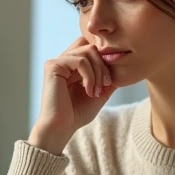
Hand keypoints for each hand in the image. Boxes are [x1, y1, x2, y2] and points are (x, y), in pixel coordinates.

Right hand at [31, 36, 117, 152]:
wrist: (61, 127)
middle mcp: (64, 61)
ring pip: (88, 51)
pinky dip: (90, 76)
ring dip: (98, 72)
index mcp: (72, 66)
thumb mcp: (99, 93)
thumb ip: (107, 78)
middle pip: (92, 46)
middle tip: (105, 85)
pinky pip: (80, 61)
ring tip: (96, 91)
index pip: (91, 48)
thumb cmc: (76, 114)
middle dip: (103, 65)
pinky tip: (89, 91)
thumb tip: (122, 65)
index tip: (108, 82)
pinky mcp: (53, 66)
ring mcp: (57, 62)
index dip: (103, 60)